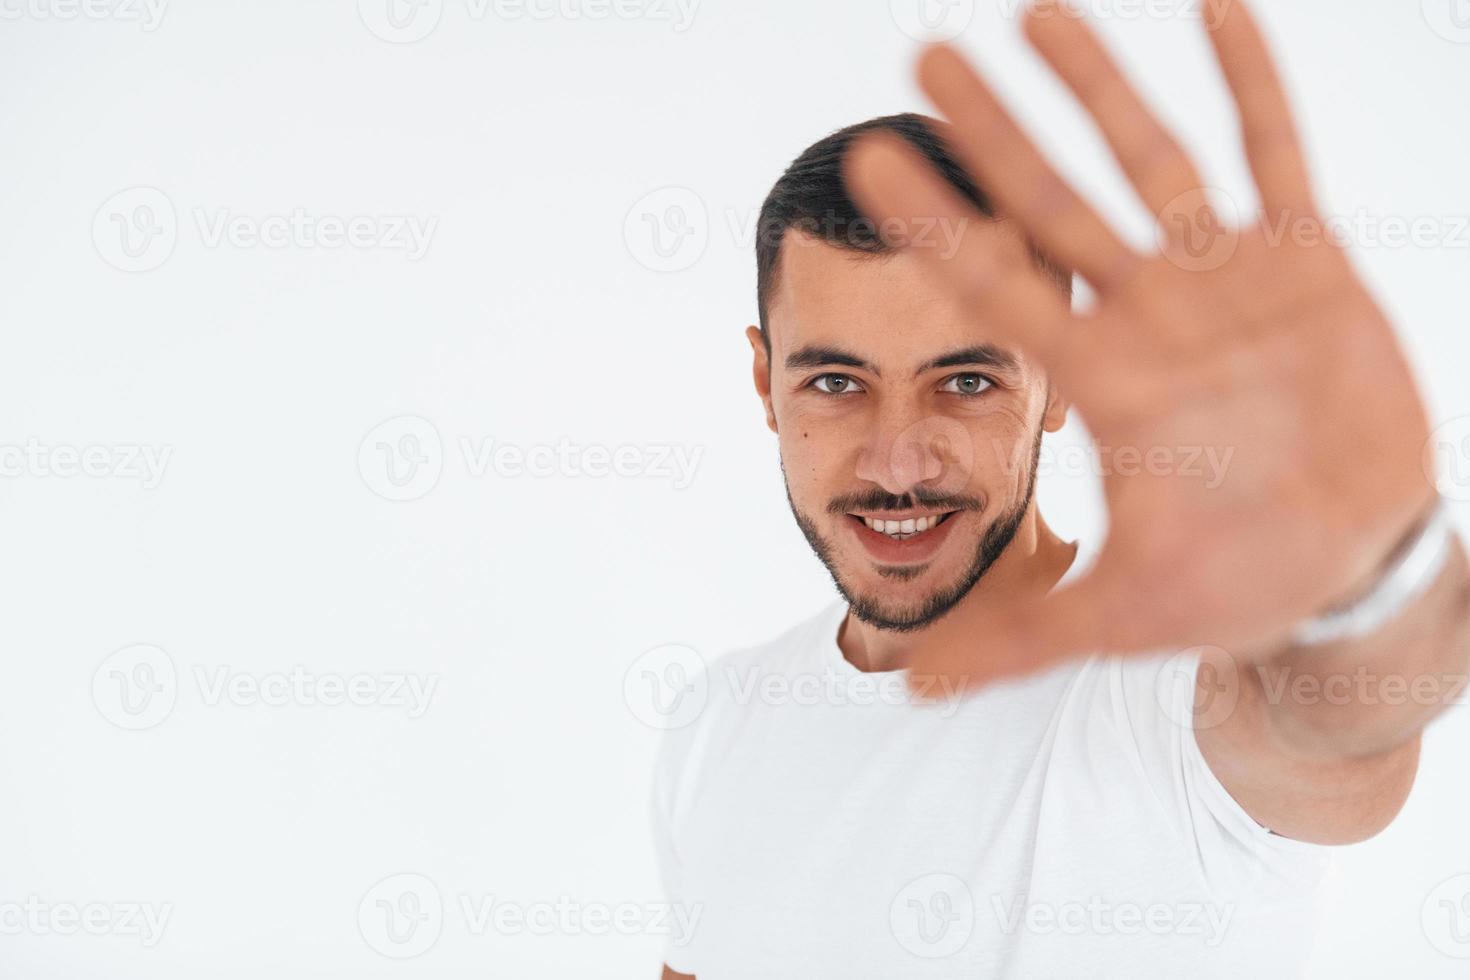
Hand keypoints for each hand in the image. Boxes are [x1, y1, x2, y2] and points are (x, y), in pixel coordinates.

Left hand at [845, 0, 1435, 688]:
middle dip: (995, 131)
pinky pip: (1278, 157)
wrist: (1344, 567)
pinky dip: (1253, 87)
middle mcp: (1149, 317)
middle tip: (925, 53)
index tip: (870, 165)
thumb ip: (1015, 636)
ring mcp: (1225, 286)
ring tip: (1038, 10)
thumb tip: (907, 688)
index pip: (998, 287)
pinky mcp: (1308, 267)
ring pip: (1153, 162)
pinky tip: (1215, 7)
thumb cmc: (1229, 583)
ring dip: (1101, 87)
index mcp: (1102, 382)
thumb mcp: (1116, 614)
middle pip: (1056, 203)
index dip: (936, 227)